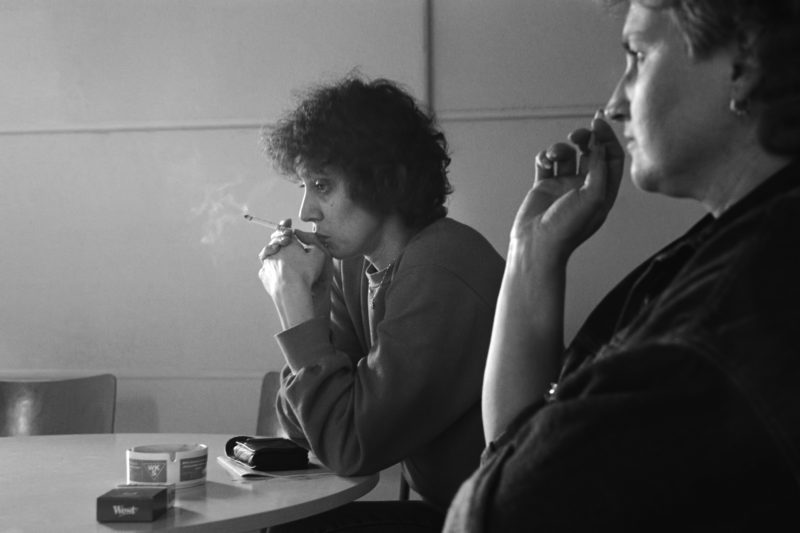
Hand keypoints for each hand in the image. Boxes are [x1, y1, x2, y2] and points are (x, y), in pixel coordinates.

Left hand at [258, 219, 331, 322]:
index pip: (285, 230)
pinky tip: (277, 273)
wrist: (291, 292)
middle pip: (274, 240)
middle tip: (284, 239)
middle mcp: (275, 250)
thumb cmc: (306, 273)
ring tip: (281, 258)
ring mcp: (267, 263)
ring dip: (273, 252)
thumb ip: (313, 242)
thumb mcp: (319, 255)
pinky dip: (271, 268)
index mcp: (288, 243)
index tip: (287, 221)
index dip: (286, 225)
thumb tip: (302, 236)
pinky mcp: (263, 275)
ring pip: (268, 253)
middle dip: (279, 237)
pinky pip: (266, 268)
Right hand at [511, 111, 624, 264]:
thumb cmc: (567, 227)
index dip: (607, 138)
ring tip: (555, 155)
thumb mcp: (593, 197)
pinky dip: (545, 156)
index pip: (611, 157)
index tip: (598, 122)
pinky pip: (547, 162)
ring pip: (567, 154)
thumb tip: (600, 143)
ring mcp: (564, 185)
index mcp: (603, 191)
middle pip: (590, 151)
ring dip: (561, 148)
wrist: (537, 244)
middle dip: (584, 138)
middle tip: (577, 134)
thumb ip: (599, 168)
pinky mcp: (544, 186)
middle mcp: (585, 186)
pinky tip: (545, 161)